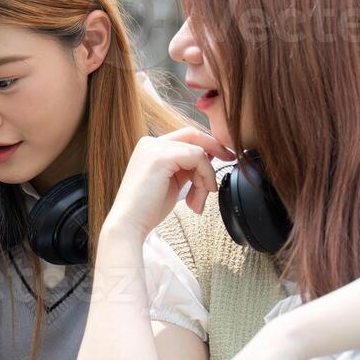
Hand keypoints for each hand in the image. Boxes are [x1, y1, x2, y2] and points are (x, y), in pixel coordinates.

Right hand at [101, 126, 234, 241]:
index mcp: (150, 148)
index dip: (206, 145)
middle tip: (229, 159)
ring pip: (197, 150)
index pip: (185, 137)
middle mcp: (150, 143)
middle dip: (215, 148)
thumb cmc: (148, 210)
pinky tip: (200, 195)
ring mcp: (154, 148)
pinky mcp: (161, 156)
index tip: (223, 157)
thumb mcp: (172, 183)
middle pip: (192, 135)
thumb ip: (186, 168)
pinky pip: (197, 157)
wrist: (129, 225)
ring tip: (199, 200)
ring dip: (206, 175)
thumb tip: (208, 159)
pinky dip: (205, 175)